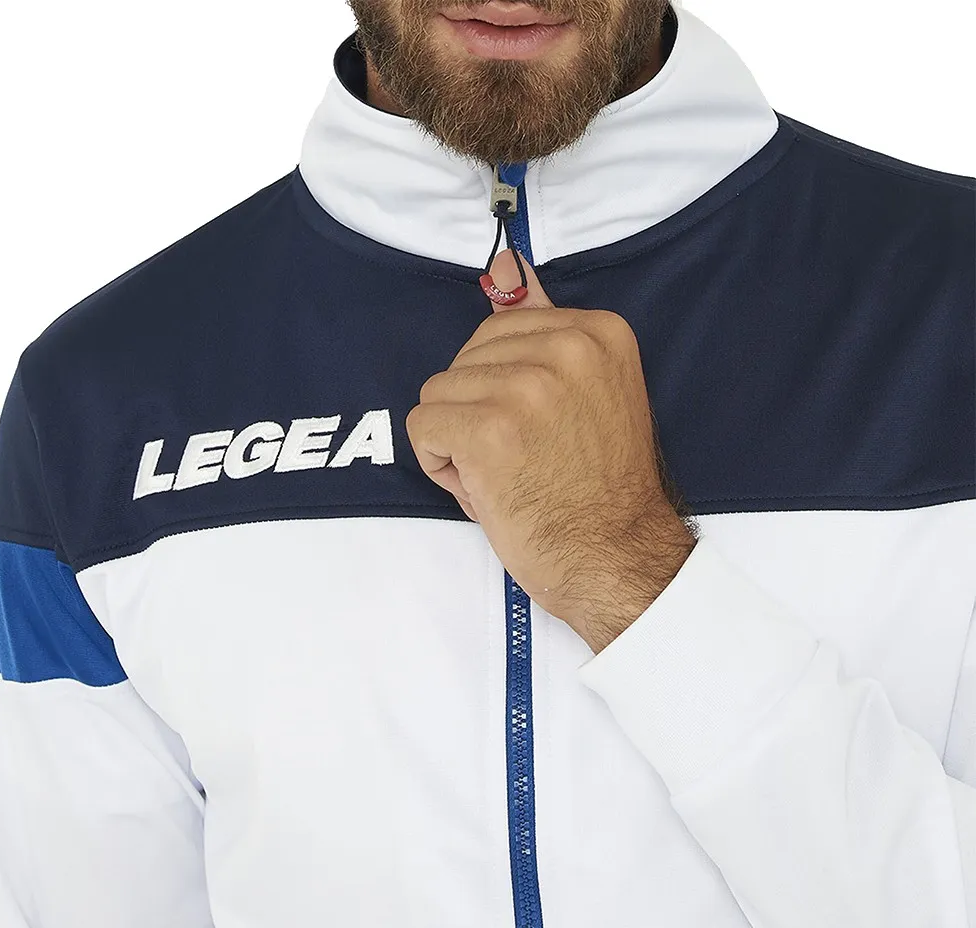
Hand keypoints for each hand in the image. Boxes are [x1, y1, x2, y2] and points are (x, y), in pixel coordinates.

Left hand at [406, 249, 696, 652]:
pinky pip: (423, 427)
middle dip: (476, 409)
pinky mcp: (488, 429)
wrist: (616, 558)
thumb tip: (507, 260)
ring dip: (457, 439)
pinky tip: (482, 486)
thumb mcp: (588, 392)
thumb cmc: (599, 487)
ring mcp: (526, 387)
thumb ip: (546, 328)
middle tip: (522, 455)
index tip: (540, 427)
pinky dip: (439, 462)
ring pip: (439, 393)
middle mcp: (566, 348)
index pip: (501, 331)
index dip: (502, 386)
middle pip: (466, 359)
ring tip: (505, 473)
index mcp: (597, 331)